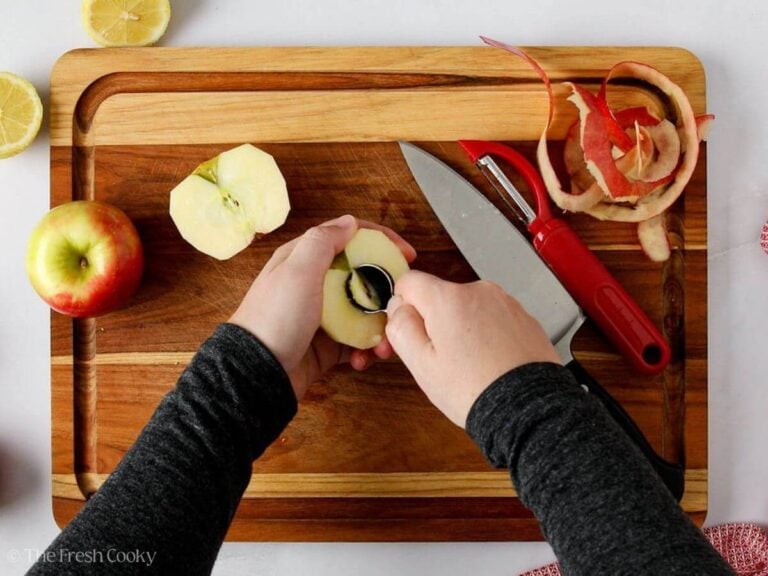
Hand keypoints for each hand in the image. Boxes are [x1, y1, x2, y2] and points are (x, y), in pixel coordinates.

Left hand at [229, 215, 415, 400]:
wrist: (258, 374)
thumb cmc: (274, 318)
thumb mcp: (297, 270)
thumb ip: (323, 241)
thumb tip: (349, 222)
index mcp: (303, 259)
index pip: (348, 237)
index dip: (381, 240)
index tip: (406, 254)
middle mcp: (314, 284)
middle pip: (362, 276)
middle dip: (388, 290)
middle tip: (403, 302)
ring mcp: (322, 316)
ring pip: (364, 312)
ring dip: (381, 326)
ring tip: (386, 343)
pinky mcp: (327, 345)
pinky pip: (357, 341)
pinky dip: (366, 349)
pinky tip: (365, 358)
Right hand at [385, 271, 560, 427]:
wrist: (527, 407)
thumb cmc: (473, 389)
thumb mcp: (420, 364)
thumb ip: (400, 327)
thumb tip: (398, 307)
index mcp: (447, 298)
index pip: (410, 281)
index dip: (403, 306)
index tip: (410, 330)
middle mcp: (478, 291)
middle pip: (441, 296)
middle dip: (436, 322)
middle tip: (442, 359)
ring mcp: (505, 303)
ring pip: (468, 308)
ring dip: (464, 329)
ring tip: (471, 365)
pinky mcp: (524, 318)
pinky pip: (494, 319)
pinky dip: (488, 336)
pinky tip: (491, 362)